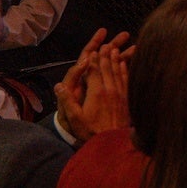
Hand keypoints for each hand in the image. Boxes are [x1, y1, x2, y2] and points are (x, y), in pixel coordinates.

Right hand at [55, 29, 132, 144]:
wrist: (113, 143)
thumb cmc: (90, 132)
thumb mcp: (75, 118)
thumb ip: (67, 101)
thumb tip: (59, 86)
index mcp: (97, 93)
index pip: (94, 72)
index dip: (94, 60)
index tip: (93, 50)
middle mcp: (110, 90)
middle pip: (108, 68)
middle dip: (106, 55)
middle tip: (107, 44)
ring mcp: (121, 94)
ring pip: (119, 72)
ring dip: (117, 60)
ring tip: (116, 49)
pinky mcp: (127, 99)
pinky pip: (126, 80)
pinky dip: (125, 70)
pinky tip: (125, 65)